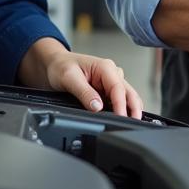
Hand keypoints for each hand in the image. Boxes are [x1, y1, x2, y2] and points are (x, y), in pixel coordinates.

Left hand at [20, 38, 143, 117]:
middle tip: (135, 124)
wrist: (54, 65)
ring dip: (130, 109)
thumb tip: (97, 107)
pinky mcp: (107, 90)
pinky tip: (121, 118)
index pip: (118, 88)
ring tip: (130, 124)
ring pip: (127, 97)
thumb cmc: (60, 66)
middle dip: (134, 108)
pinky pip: (119, 100)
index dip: (121, 105)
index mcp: (105, 67)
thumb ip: (84, 92)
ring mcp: (110, 82)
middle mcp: (111, 73)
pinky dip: (122, 109)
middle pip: (129, 92)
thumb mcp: (69, 78)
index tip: (121, 118)